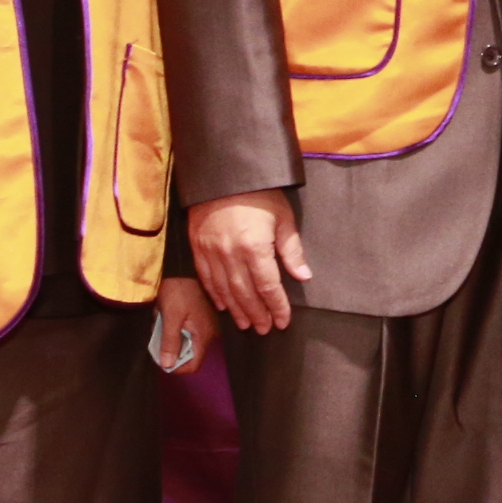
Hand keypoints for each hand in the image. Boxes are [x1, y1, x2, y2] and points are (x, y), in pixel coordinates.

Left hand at [150, 274, 219, 372]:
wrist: (183, 267)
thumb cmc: (178, 291)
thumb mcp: (170, 316)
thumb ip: (169, 342)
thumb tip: (167, 366)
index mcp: (204, 335)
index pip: (193, 365)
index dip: (176, 367)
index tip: (161, 360)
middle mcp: (208, 334)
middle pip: (188, 355)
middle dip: (169, 348)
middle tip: (156, 335)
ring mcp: (205, 326)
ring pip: (185, 342)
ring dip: (169, 336)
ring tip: (159, 321)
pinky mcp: (200, 318)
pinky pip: (185, 331)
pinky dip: (173, 328)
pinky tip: (165, 316)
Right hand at [188, 191, 310, 333]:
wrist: (222, 173)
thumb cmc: (259, 194)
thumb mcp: (282, 217)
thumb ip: (291, 250)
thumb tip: (303, 276)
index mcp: (255, 248)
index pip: (268, 287)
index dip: (276, 306)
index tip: (283, 321)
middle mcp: (231, 255)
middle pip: (245, 293)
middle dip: (257, 313)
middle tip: (264, 329)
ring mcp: (211, 252)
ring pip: (224, 290)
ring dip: (237, 309)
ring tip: (246, 323)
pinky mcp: (198, 247)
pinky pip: (206, 278)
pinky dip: (215, 294)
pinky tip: (224, 305)